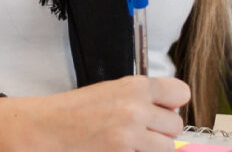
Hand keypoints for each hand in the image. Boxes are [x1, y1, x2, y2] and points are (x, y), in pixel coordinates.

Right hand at [0, 76, 189, 151]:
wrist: (50, 128)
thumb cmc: (78, 109)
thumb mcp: (114, 90)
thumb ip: (144, 95)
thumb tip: (173, 107)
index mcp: (136, 86)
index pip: (181, 93)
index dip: (173, 102)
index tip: (164, 107)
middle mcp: (137, 110)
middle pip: (176, 124)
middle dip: (162, 129)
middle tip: (143, 129)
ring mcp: (131, 137)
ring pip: (168, 147)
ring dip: (154, 146)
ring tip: (134, 142)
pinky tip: (123, 150)